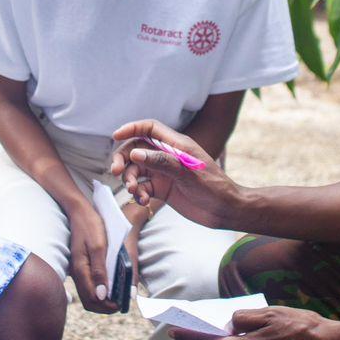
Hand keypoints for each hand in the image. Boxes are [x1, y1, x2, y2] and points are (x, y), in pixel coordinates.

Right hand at [69, 208, 118, 314]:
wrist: (80, 212)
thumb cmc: (91, 226)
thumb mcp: (99, 247)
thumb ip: (99, 271)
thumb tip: (102, 296)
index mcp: (80, 270)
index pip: (93, 299)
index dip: (108, 305)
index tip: (121, 303)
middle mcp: (76, 274)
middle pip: (89, 301)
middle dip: (105, 307)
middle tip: (120, 303)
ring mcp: (77, 271)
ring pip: (88, 295)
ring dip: (102, 300)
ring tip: (117, 296)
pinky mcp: (80, 267)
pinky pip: (88, 286)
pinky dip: (99, 291)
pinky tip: (110, 286)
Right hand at [109, 120, 241, 228]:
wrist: (225, 211)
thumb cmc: (213, 187)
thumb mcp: (188, 173)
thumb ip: (161, 162)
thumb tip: (135, 153)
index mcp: (176, 145)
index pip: (149, 128)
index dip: (132, 128)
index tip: (116, 135)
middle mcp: (167, 156)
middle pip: (136, 149)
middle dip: (123, 158)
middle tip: (114, 171)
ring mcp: (163, 173)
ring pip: (136, 170)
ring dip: (130, 180)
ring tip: (134, 191)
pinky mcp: (162, 189)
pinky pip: (142, 188)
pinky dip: (138, 193)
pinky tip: (143, 201)